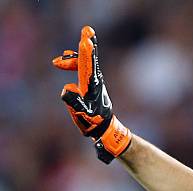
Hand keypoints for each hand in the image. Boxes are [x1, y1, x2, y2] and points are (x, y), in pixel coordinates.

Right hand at [52, 25, 131, 163]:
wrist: (103, 127)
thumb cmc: (92, 122)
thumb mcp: (82, 114)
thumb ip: (73, 102)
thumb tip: (68, 88)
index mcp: (91, 86)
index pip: (87, 67)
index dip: (85, 54)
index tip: (86, 42)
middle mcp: (94, 80)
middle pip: (90, 59)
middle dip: (88, 46)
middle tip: (88, 30)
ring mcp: (94, 80)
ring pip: (85, 62)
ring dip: (76, 55)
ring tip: (59, 60)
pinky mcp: (91, 83)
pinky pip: (84, 66)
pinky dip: (76, 60)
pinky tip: (66, 57)